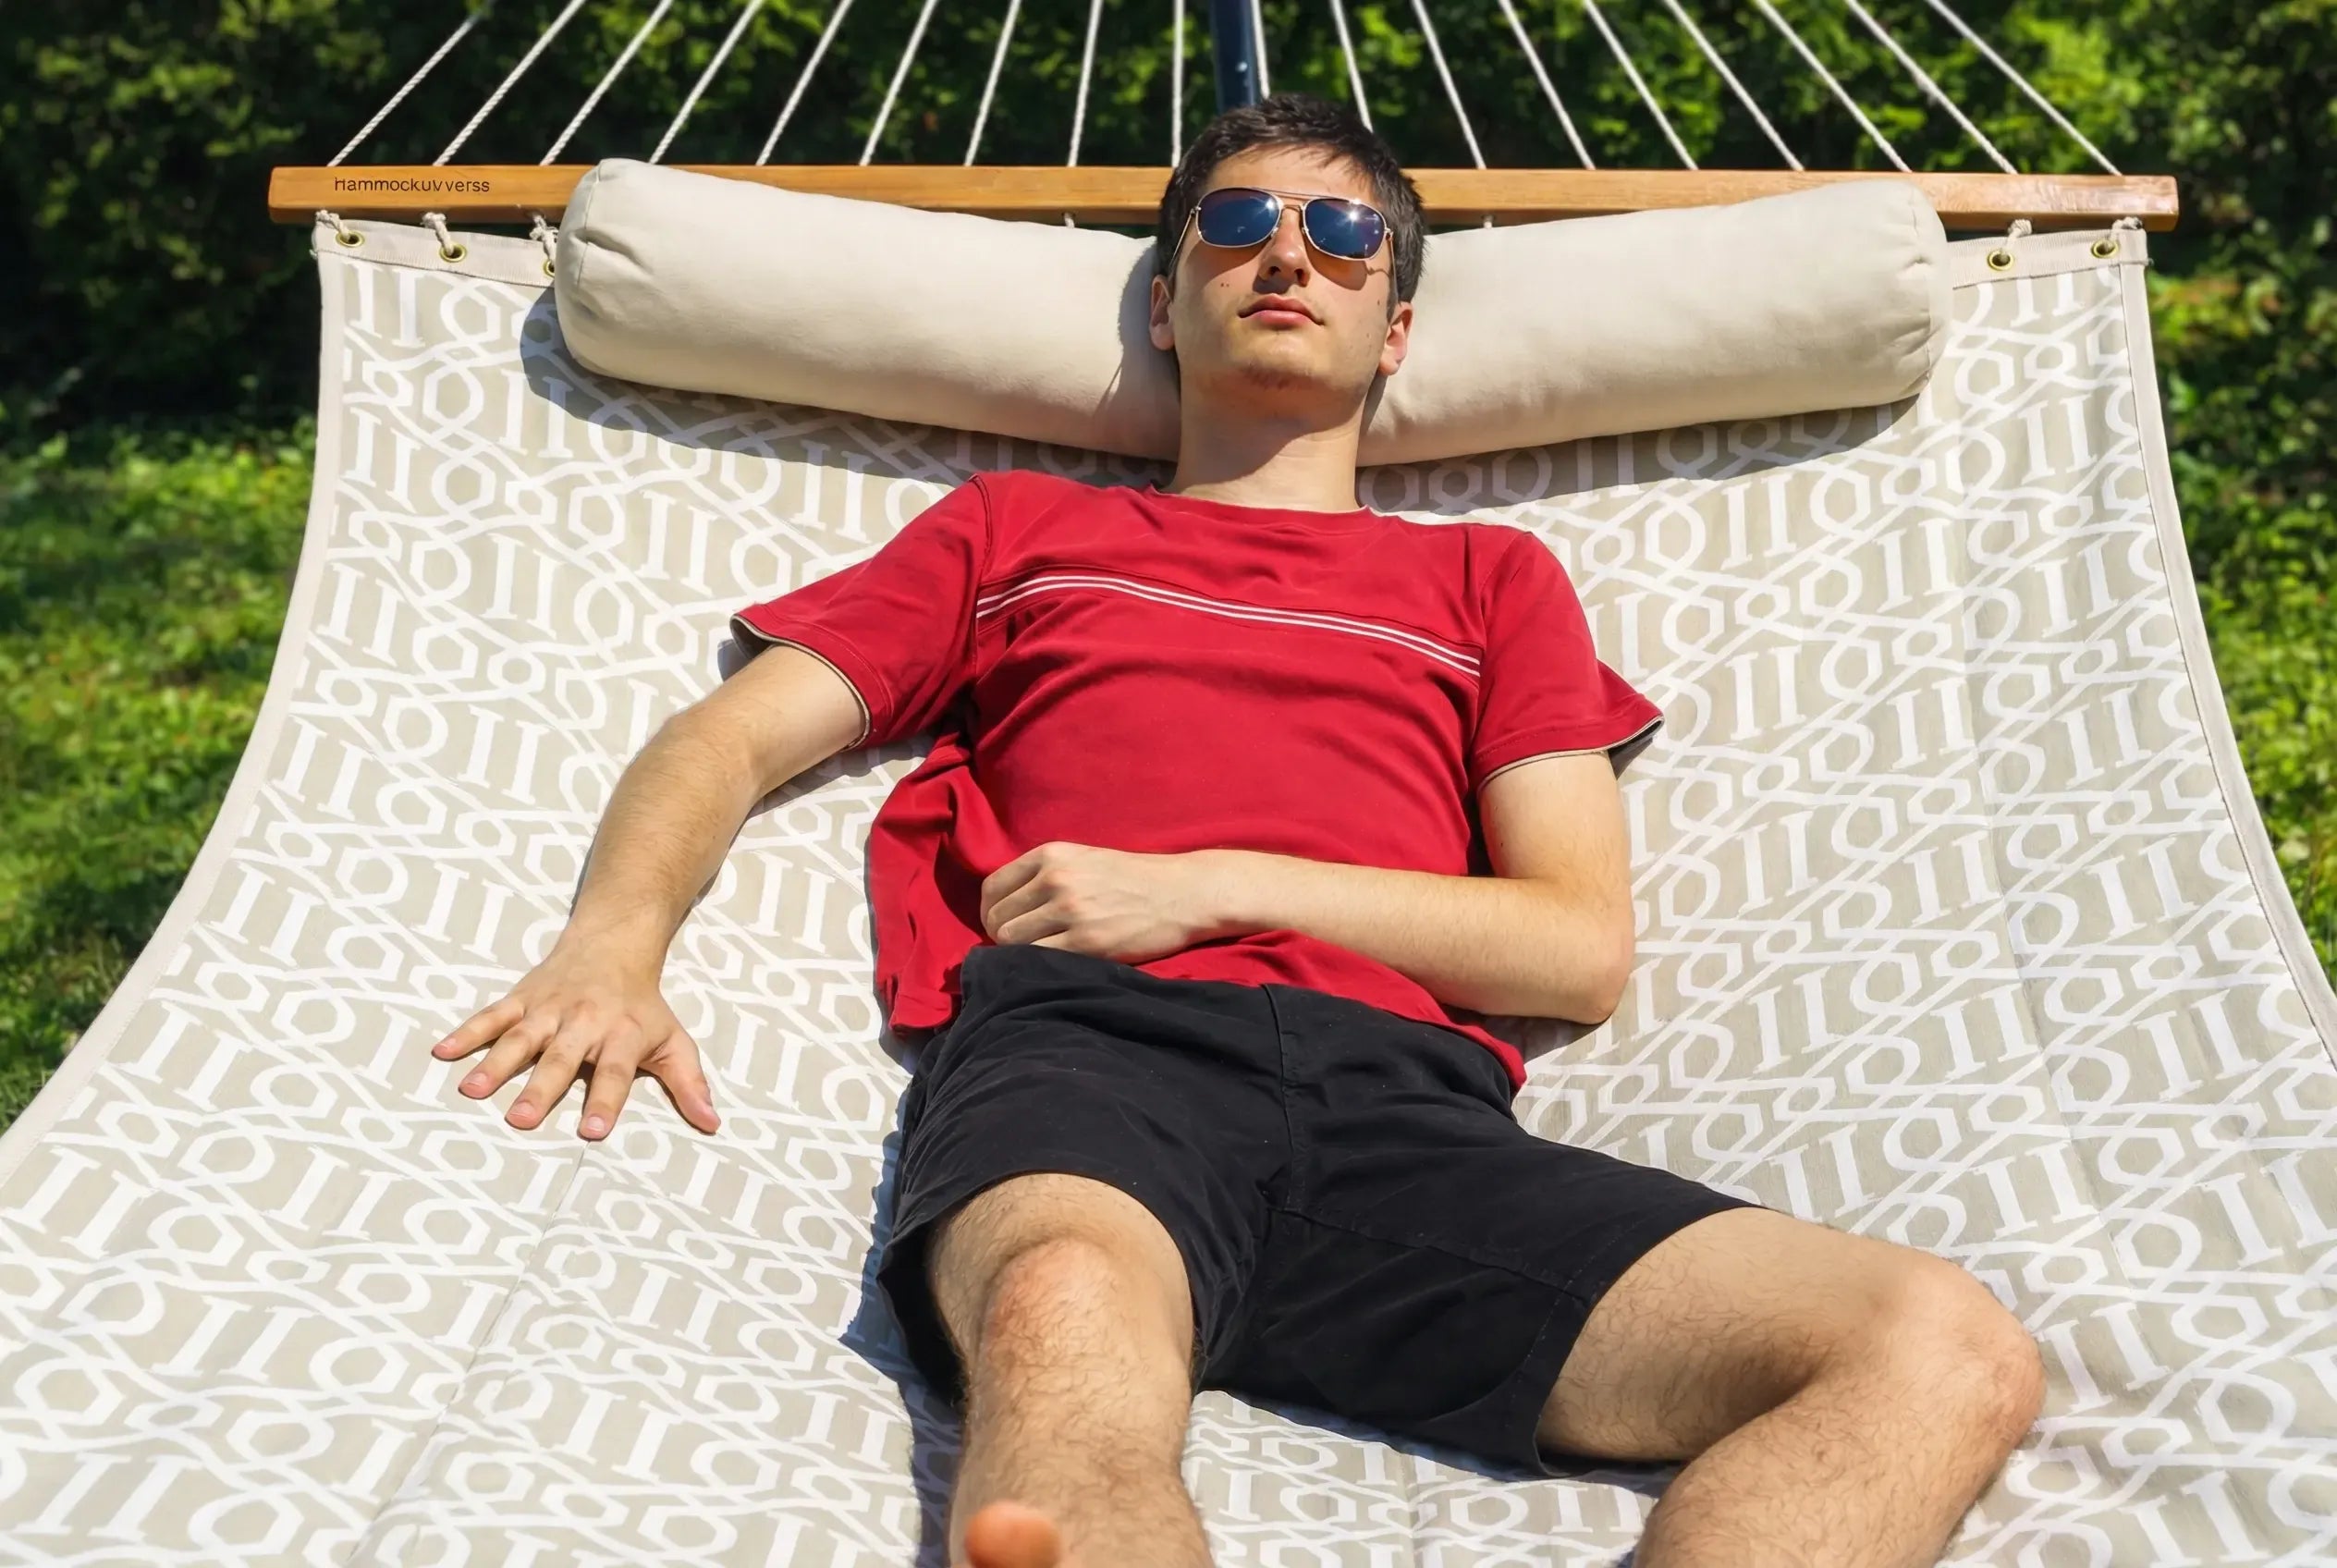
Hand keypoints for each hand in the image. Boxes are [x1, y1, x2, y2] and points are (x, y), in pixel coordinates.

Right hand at [428, 940, 720, 1139]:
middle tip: (519, 1121)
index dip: (604, 1101)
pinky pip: (491, 1015)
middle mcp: (583, 1021)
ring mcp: (548, 1009)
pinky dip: (467, 1032)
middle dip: (541, 1089)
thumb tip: (713, 1125)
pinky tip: (442, 1052)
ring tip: (471, 1092)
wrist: (614, 943)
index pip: (614, 1072)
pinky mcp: (522, 998)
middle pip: (560, 1058)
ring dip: (495, 1063)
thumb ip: (689, 1084)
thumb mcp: (674, 1041)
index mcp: (620, 1035)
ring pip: (519, 1038)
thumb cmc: (643, 1006)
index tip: (592, 1133)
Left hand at [979, 841, 1236, 961]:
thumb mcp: (1083, 859)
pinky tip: (1054, 964)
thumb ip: (1044, 875)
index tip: (1003, 925)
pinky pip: (1038, 959)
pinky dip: (1037, 966)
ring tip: (1039, 956)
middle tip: (1023, 947)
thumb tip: (1003, 907)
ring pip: (1012, 941)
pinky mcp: (1087, 942)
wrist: (1183, 893)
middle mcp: (1056, 878)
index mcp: (1051, 854)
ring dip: (1019, 954)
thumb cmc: (1133, 879)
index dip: (991, 912)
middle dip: (1003, 937)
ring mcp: (1071, 910)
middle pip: (998, 918)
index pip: (993, 887)